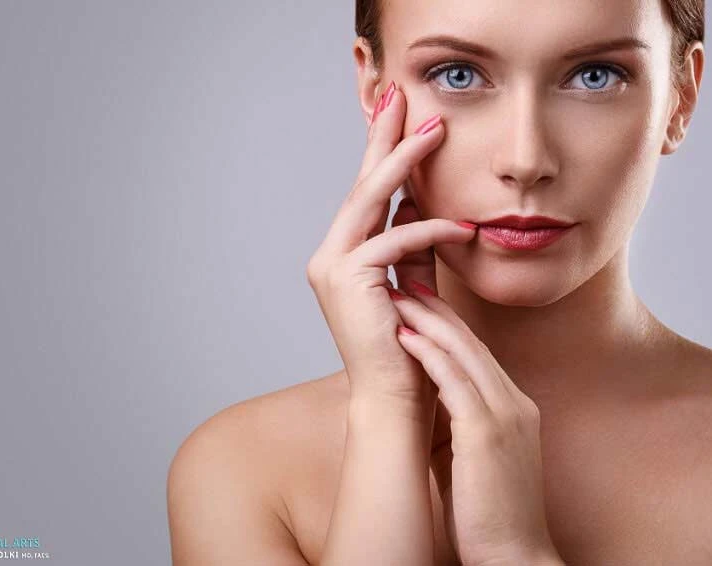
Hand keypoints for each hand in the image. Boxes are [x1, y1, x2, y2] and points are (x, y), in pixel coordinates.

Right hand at [306, 80, 477, 404]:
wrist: (394, 398)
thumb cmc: (408, 346)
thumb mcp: (415, 283)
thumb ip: (414, 245)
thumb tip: (422, 202)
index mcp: (343, 256)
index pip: (365, 195)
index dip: (382, 153)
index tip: (399, 115)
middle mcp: (329, 256)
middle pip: (361, 186)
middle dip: (384, 138)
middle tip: (401, 95)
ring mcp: (332, 266)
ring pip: (369, 201)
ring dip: (404, 162)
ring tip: (434, 129)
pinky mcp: (347, 279)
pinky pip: (394, 240)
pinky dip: (429, 230)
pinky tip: (461, 227)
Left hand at [390, 288, 562, 565]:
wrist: (515, 556)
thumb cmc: (489, 511)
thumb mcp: (476, 455)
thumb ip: (460, 423)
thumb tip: (428, 403)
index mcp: (512, 407)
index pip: (476, 352)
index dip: (446, 323)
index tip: (417, 302)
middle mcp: (513, 402)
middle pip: (470, 341)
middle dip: (435, 309)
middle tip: (405, 282)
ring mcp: (505, 415)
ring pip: (463, 352)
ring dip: (427, 320)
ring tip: (397, 296)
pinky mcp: (488, 434)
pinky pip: (455, 382)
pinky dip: (430, 355)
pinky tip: (406, 336)